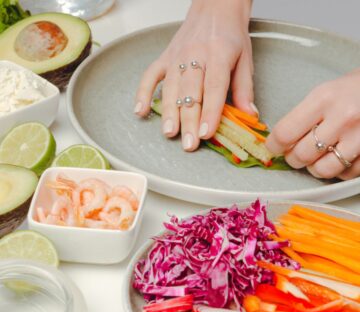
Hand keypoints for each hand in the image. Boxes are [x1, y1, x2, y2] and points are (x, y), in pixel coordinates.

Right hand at [134, 0, 256, 150]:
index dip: (210, 113)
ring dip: (169, 113)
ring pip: (171, 88)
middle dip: (189, 121)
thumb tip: (249, 116)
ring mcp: (176, 57)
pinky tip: (140, 111)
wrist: (215, 7)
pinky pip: (150, 75)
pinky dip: (143, 93)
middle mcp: (195, 55)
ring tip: (169, 133)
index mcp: (219, 55)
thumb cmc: (230, 35)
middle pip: (190, 93)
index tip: (206, 133)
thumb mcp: (245, 59)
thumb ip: (245, 89)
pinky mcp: (164, 57)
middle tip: (189, 143)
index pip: (214, 88)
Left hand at [266, 70, 359, 179]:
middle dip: (294, 158)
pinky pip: (346, 174)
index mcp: (324, 98)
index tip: (273, 148)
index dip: (274, 146)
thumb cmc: (357, 88)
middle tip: (296, 154)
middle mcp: (342, 118)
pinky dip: (340, 170)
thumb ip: (304, 116)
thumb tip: (280, 142)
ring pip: (323, 169)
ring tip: (318, 157)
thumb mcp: (327, 92)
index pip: (285, 133)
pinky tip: (341, 157)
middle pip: (301, 155)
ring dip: (315, 167)